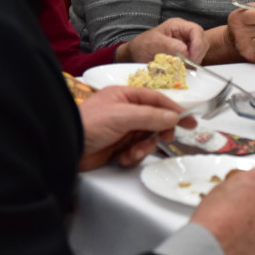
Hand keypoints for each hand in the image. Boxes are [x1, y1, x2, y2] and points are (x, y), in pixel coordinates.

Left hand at [77, 85, 194, 170]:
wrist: (65, 149)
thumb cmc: (88, 124)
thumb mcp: (122, 116)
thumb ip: (151, 116)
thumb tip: (174, 118)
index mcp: (125, 97)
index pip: (157, 100)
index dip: (174, 110)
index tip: (189, 120)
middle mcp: (125, 112)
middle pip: (155, 120)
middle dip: (160, 131)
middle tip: (166, 138)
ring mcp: (122, 130)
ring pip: (148, 138)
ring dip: (144, 147)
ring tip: (133, 151)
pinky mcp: (118, 148)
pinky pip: (137, 152)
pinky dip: (133, 156)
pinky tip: (122, 157)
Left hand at [115, 18, 206, 62]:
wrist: (135, 55)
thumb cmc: (142, 46)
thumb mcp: (153, 43)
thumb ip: (169, 45)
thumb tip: (185, 51)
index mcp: (177, 25)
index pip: (196, 30)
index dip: (198, 43)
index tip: (191, 57)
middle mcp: (184, 33)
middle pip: (202, 40)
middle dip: (197, 53)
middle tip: (188, 64)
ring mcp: (186, 42)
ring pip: (201, 50)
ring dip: (195, 59)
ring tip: (184, 66)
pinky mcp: (186, 53)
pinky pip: (196, 57)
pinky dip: (192, 64)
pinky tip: (184, 67)